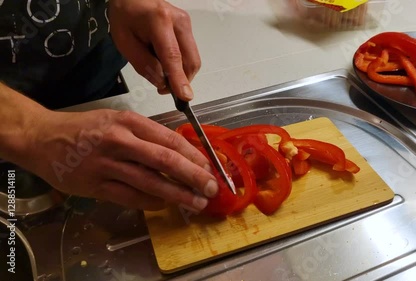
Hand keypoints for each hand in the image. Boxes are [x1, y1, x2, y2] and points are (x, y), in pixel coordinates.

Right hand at [24, 109, 217, 210]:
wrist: (43, 138)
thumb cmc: (85, 129)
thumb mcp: (117, 121)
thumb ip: (146, 136)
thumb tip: (180, 154)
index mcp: (128, 122)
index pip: (169, 139)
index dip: (193, 155)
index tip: (209, 166)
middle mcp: (120, 141)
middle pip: (164, 160)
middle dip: (193, 176)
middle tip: (211, 187)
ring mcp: (106, 164)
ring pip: (150, 182)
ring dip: (177, 194)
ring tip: (196, 202)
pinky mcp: (95, 185)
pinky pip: (130, 197)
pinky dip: (151, 202)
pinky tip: (165, 204)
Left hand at [109, 0, 200, 99]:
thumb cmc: (125, 16)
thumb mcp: (124, 43)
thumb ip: (144, 64)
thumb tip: (163, 82)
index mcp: (159, 22)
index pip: (173, 56)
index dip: (179, 78)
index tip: (185, 96)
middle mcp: (179, 21)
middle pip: (190, 60)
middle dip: (182, 80)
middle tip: (163, 89)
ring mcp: (187, 24)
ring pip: (193, 59)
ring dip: (181, 73)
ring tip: (162, 74)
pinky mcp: (189, 27)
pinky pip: (190, 53)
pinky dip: (180, 64)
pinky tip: (165, 62)